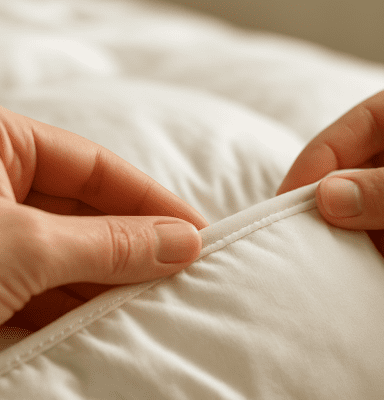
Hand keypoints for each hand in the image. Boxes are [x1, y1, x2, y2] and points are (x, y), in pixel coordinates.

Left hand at [0, 106, 206, 330]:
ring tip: (154, 304)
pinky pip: (40, 289)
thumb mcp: (24, 246)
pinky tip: (111, 323)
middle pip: (84, 213)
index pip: (95, 166)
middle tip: (182, 273)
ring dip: (107, 284)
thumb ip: (108, 243)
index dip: (151, 200)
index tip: (197, 232)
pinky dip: (73, 309)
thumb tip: (183, 241)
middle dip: (133, 247)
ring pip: (66, 255)